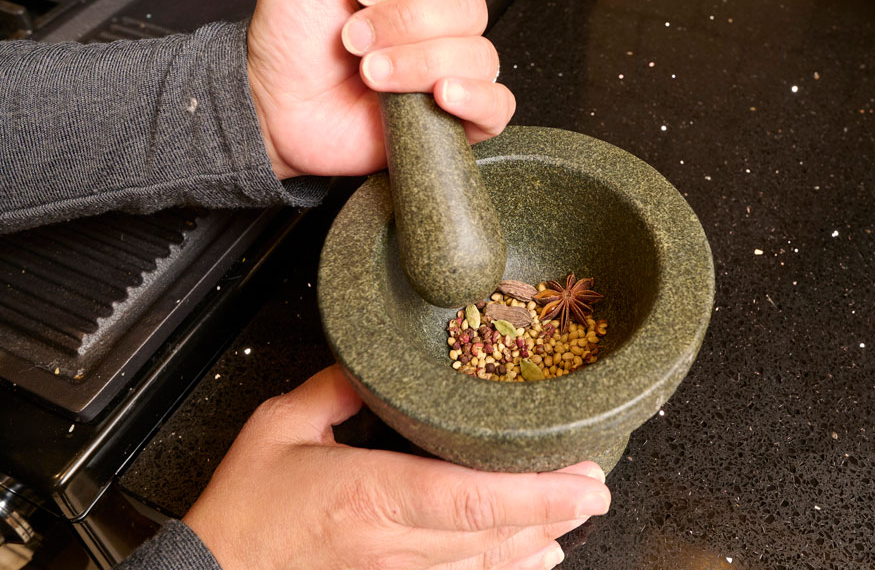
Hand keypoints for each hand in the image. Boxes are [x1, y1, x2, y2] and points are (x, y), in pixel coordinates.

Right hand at [183, 366, 610, 569]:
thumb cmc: (242, 512)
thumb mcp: (279, 427)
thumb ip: (334, 389)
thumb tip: (374, 363)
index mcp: (368, 493)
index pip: (468, 498)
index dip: (534, 494)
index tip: (582, 481)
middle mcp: (389, 545)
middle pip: (491, 535)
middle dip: (553, 512)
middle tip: (595, 489)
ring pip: (482, 567)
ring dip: (535, 542)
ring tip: (575, 516)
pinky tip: (531, 558)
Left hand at [246, 0, 514, 179]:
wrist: (274, 103)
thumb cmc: (292, 34)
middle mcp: (440, 18)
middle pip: (466, 4)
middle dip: (402, 21)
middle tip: (355, 38)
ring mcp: (453, 67)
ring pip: (476, 53)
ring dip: (416, 64)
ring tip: (371, 74)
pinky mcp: (458, 117)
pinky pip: (498, 105)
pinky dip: (474, 99)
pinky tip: (439, 96)